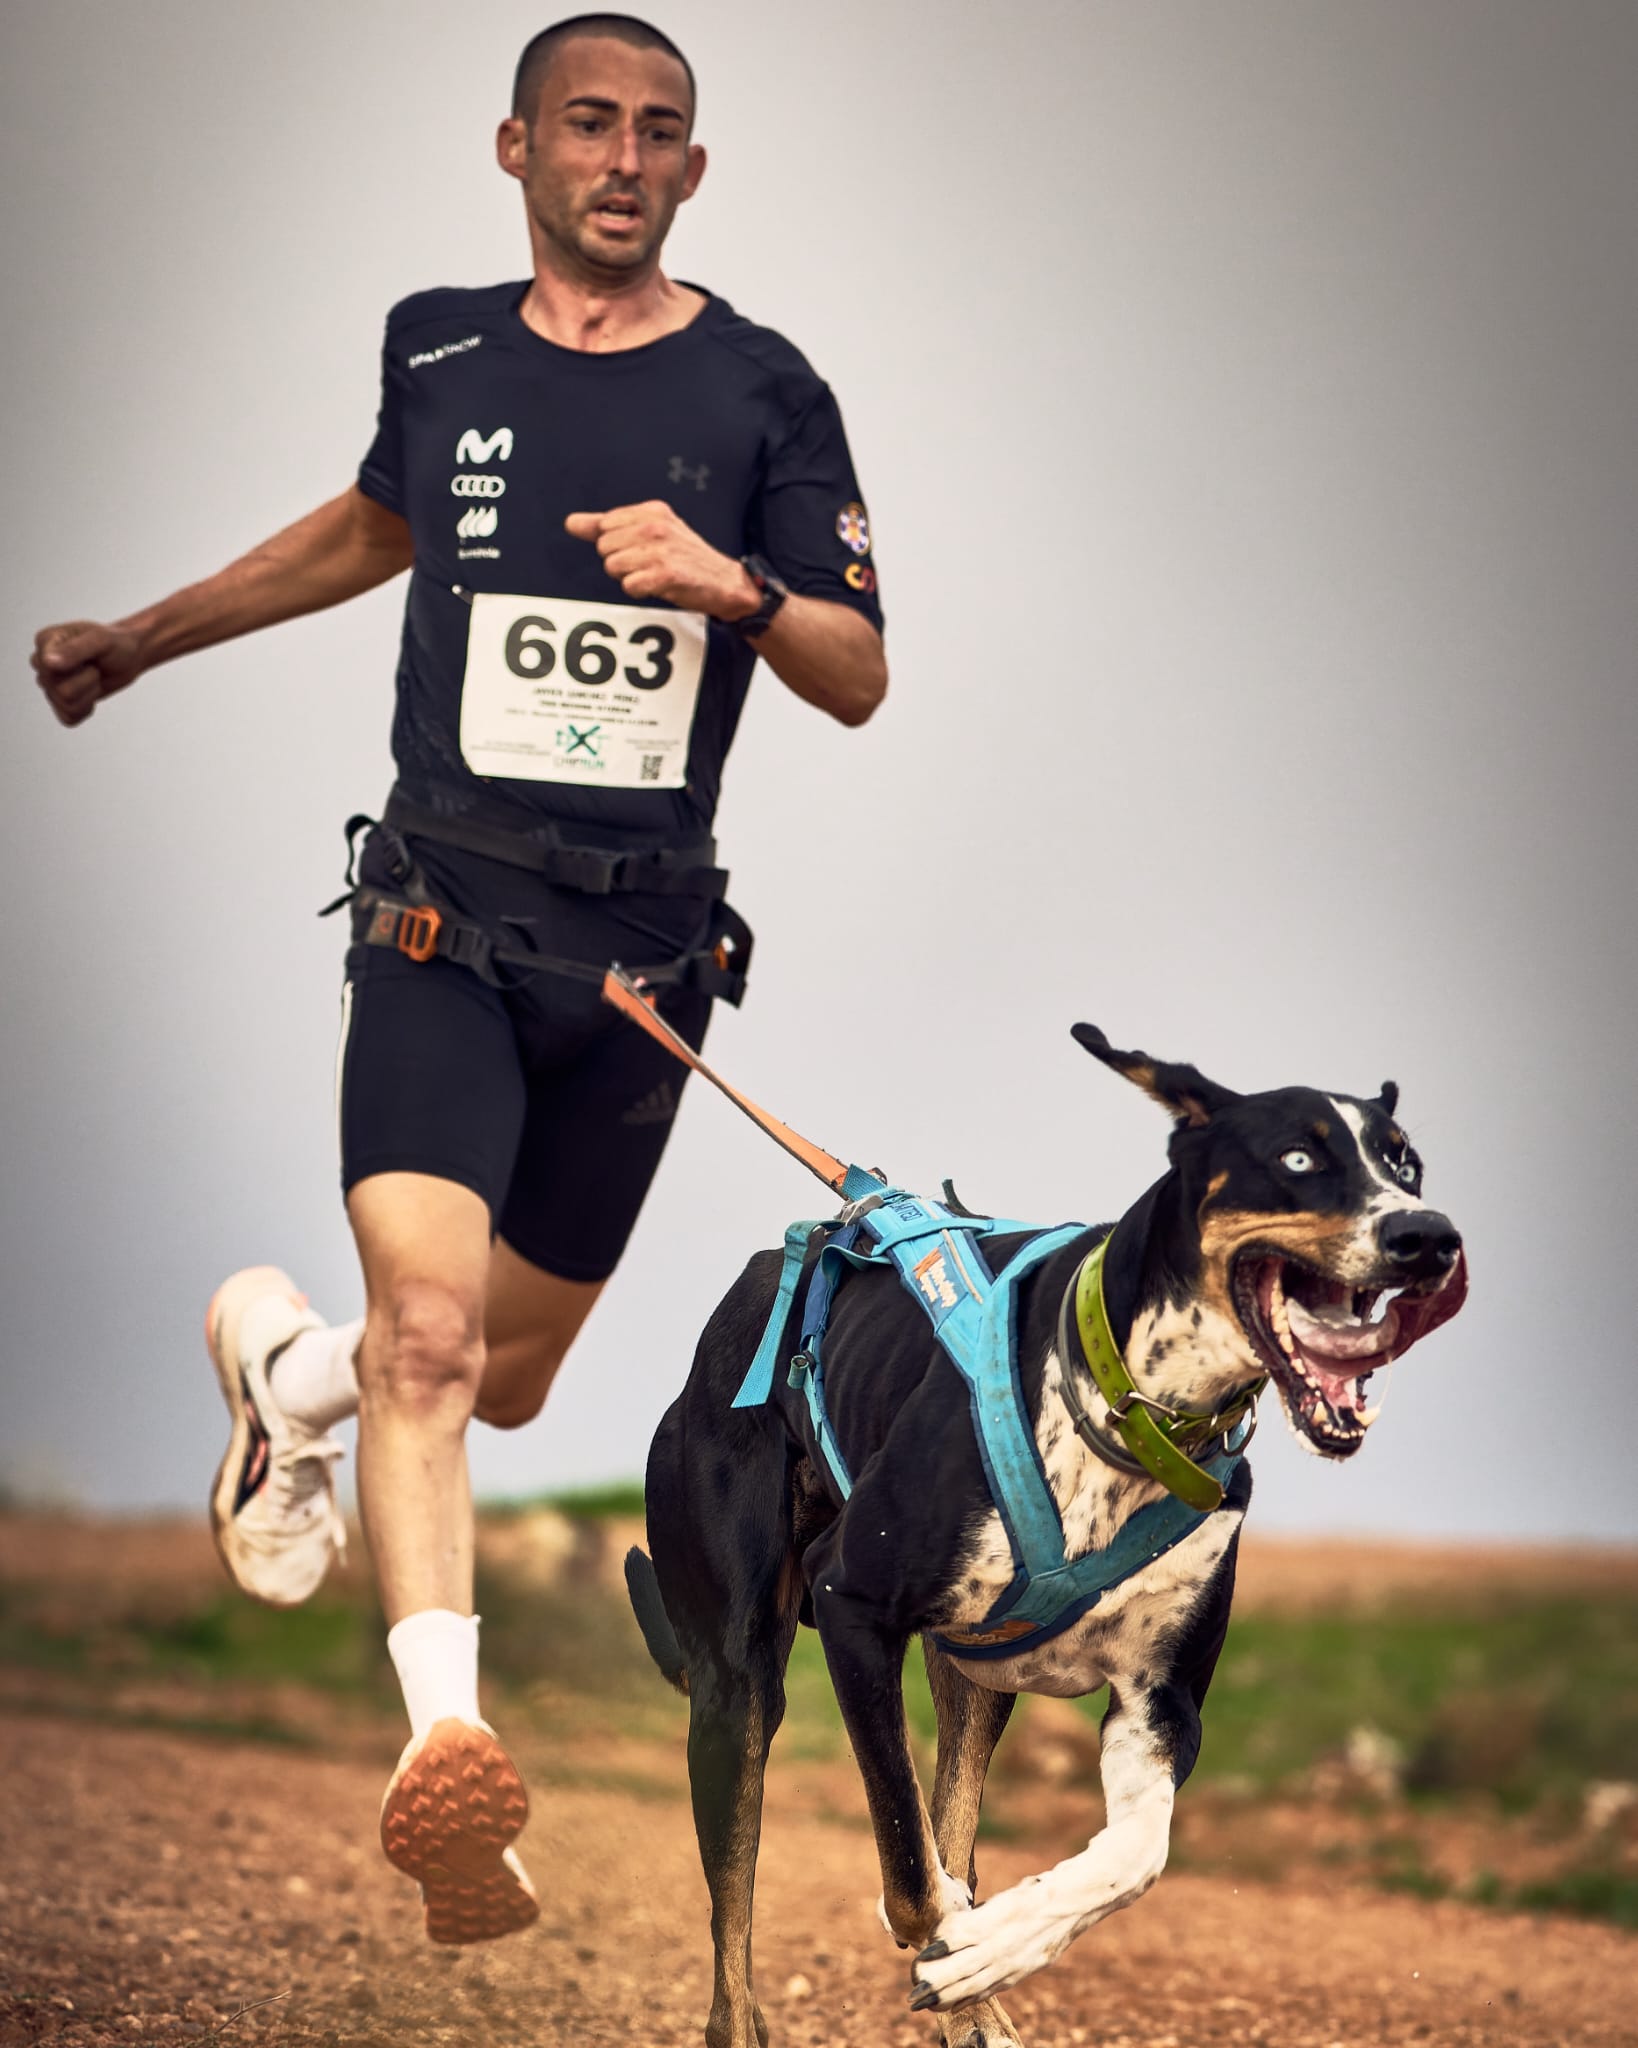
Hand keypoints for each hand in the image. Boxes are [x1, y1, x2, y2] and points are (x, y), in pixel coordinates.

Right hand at [32, 620, 144, 726]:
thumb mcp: (101, 640)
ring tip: (94, 677)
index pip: (48, 668)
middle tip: (95, 667)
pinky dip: (86, 709)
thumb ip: (75, 649)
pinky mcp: (60, 703)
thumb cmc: (115, 644)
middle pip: (60, 690)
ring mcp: (49, 684)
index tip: (90, 654)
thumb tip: (48, 663)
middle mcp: (42, 664)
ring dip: (90, 693)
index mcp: (45, 641)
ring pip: (67, 704)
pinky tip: (91, 693)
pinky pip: (69, 718)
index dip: (77, 667)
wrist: (129, 657)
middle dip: (88, 680)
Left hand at [564, 502, 757, 618]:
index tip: (641, 549)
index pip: (605, 526)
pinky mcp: (665, 574)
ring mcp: (660, 550)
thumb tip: (571, 523)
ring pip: (613, 567)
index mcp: (652, 511)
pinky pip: (629, 586)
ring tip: (653, 575)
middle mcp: (655, 526)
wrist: (726, 582)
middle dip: (621, 562)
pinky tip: (659, 586)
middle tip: (648, 565)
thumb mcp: (651, 532)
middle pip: (605, 548)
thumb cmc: (686, 558)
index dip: (617, 544)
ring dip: (630, 578)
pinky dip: (640, 591)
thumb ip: (607, 526)